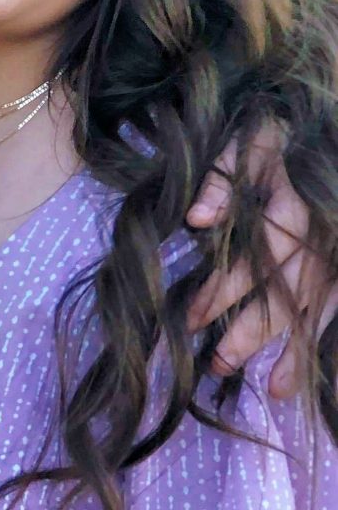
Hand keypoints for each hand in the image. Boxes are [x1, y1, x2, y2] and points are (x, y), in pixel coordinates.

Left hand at [185, 121, 337, 398]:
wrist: (330, 124)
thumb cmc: (285, 133)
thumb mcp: (251, 141)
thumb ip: (222, 179)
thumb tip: (194, 221)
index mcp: (292, 208)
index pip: (251, 262)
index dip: (220, 293)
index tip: (190, 319)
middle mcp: (322, 238)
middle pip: (284, 294)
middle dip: (249, 333)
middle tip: (215, 365)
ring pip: (318, 308)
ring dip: (296, 350)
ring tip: (271, 390)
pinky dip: (326, 337)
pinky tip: (316, 372)